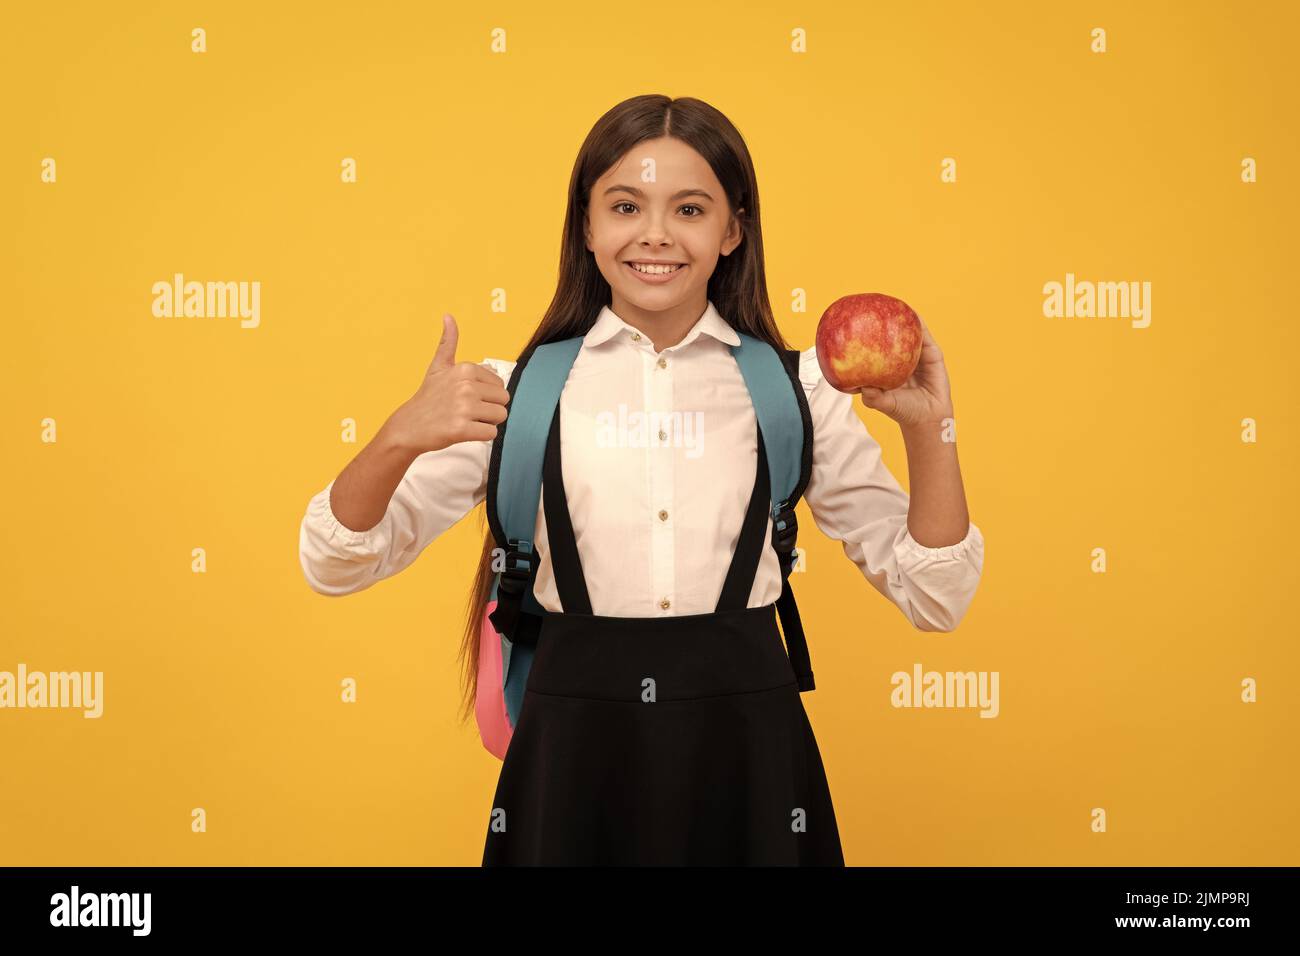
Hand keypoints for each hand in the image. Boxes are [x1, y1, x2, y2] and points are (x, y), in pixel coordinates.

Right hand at [384, 314, 511, 453]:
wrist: (409, 426)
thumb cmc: (428, 397)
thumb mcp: (438, 366)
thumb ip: (448, 342)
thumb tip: (448, 315)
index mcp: (465, 369)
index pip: (500, 385)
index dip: (487, 395)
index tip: (466, 397)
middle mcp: (466, 386)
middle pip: (503, 401)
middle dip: (490, 409)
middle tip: (467, 411)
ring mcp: (463, 408)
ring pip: (500, 417)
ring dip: (487, 422)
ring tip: (466, 420)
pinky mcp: (461, 429)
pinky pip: (491, 434)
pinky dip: (482, 436)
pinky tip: (464, 431)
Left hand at [850, 314, 954, 426]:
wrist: (929, 419)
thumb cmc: (903, 411)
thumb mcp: (883, 403)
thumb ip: (872, 397)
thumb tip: (860, 387)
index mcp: (887, 366)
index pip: (877, 346)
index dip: (869, 334)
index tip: (858, 319)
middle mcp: (901, 358)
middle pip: (893, 335)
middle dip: (886, 320)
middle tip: (875, 305)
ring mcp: (918, 355)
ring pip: (910, 333)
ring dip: (904, 318)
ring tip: (895, 304)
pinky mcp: (933, 355)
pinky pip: (926, 337)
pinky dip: (920, 326)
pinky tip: (913, 316)